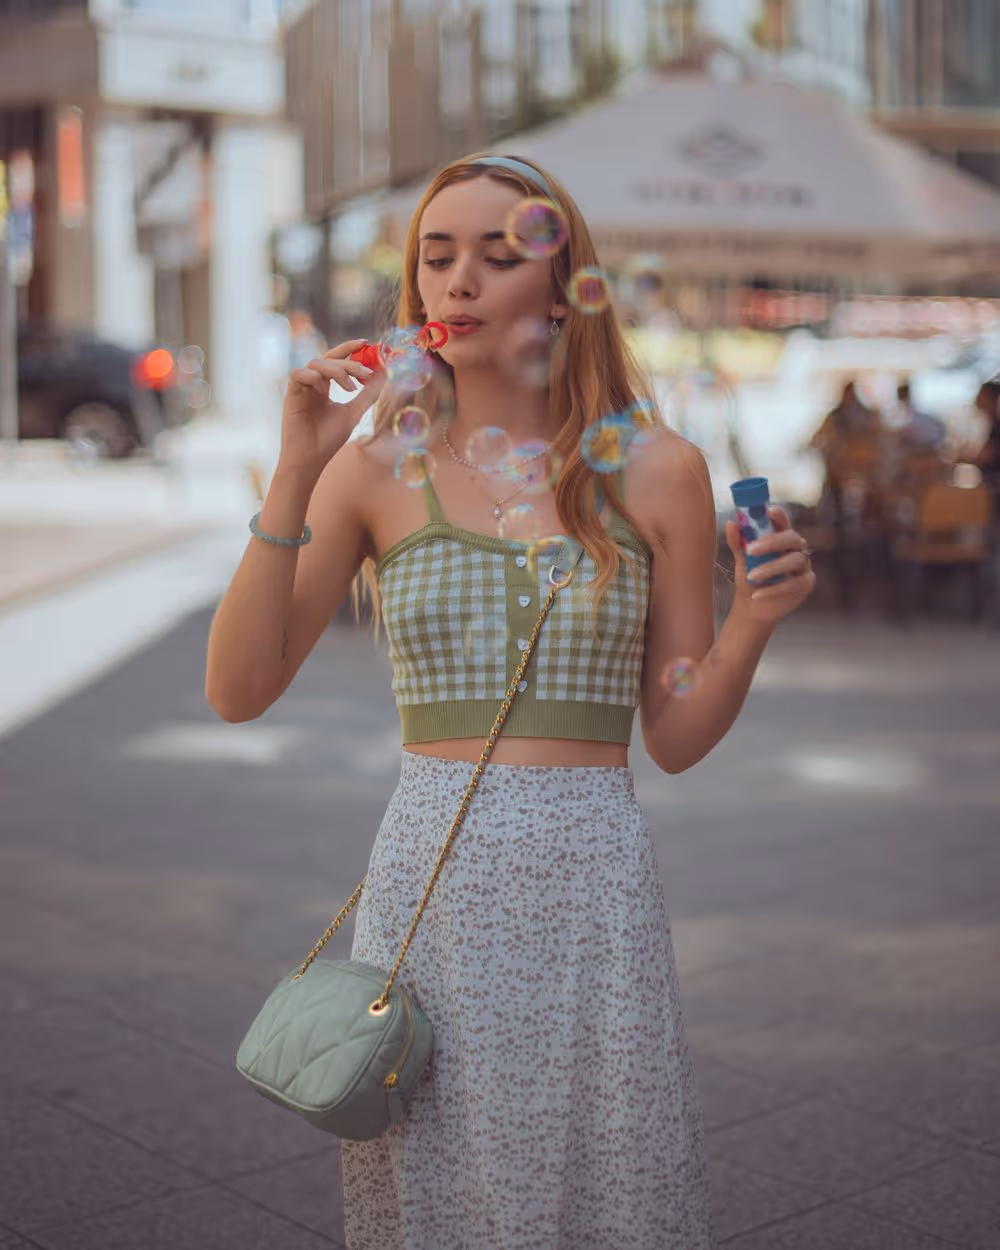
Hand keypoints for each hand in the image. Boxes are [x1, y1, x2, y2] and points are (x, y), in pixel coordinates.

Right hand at [279, 338, 386, 476]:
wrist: (310, 460)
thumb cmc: (328, 440)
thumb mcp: (354, 413)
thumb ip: (368, 394)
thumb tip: (385, 375)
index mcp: (325, 386)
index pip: (337, 359)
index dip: (349, 348)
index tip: (366, 343)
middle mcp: (312, 383)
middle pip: (329, 358)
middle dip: (350, 362)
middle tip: (366, 373)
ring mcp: (301, 388)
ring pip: (316, 363)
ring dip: (336, 370)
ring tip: (350, 388)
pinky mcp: (290, 394)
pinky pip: (299, 374)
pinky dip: (313, 376)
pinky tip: (324, 389)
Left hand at [725, 504, 815, 626]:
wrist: (752, 607)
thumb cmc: (750, 579)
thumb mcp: (742, 560)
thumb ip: (738, 543)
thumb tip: (731, 524)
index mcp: (781, 539)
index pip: (783, 522)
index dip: (779, 515)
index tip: (769, 511)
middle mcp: (796, 549)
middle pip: (792, 538)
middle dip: (772, 542)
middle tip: (750, 550)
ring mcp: (803, 566)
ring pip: (794, 560)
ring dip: (771, 567)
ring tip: (751, 576)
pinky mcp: (806, 583)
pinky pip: (794, 583)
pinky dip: (774, 589)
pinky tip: (757, 594)